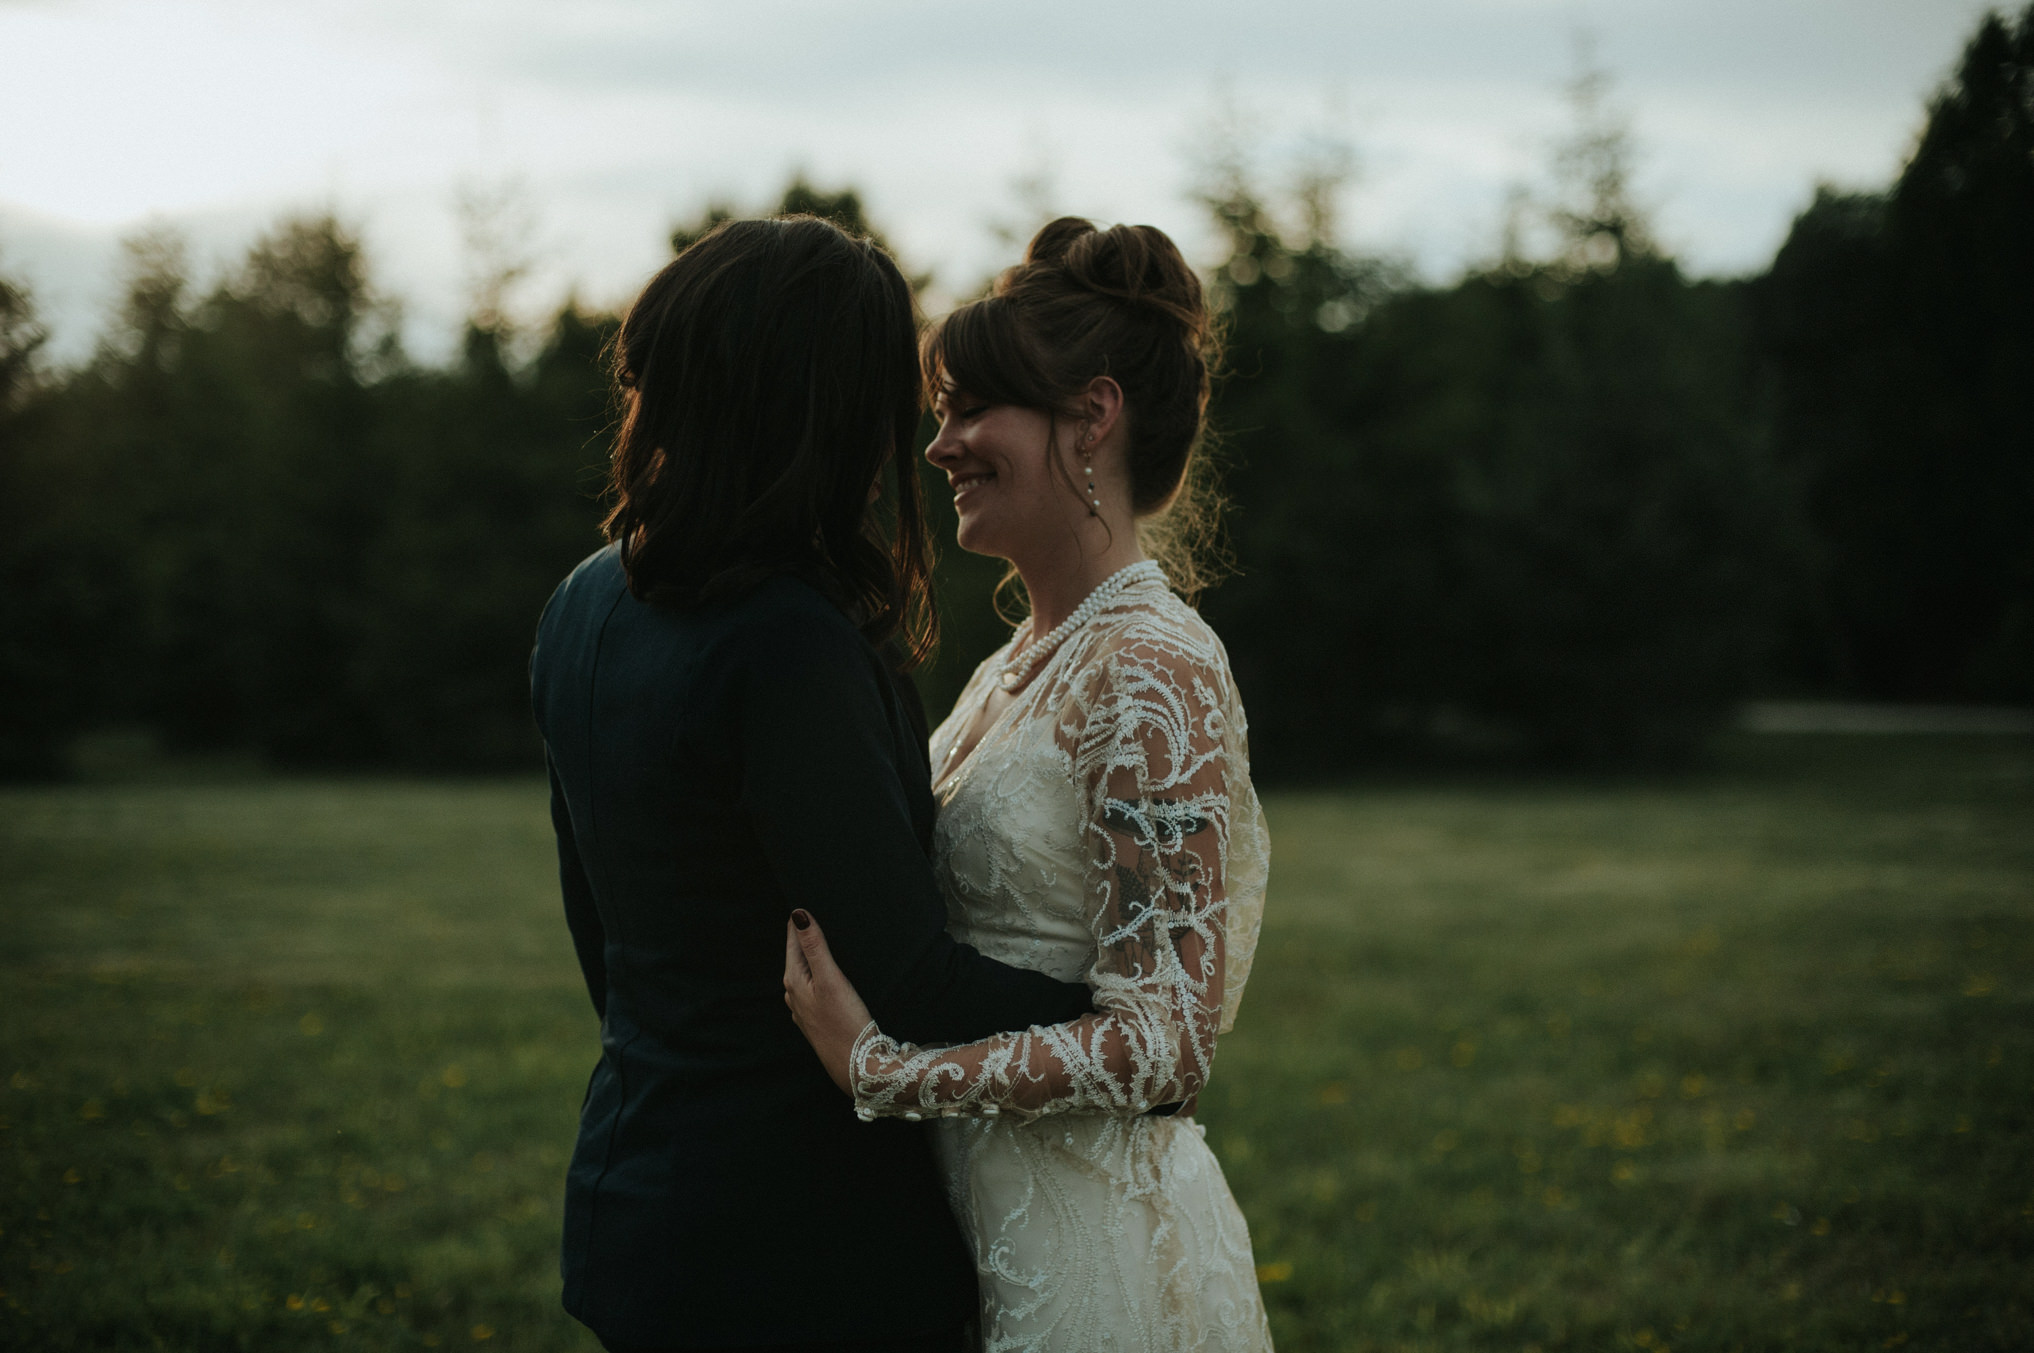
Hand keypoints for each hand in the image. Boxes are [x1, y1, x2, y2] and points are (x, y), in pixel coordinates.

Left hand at [783, 909, 873, 1096]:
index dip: (799, 919)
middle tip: (812, 910)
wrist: (856, 1067)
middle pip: (797, 955)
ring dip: (812, 954)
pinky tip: (830, 973)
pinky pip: (814, 987)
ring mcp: (804, 1008)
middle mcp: (794, 994)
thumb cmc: (845, 1023)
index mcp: (794, 980)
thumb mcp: (831, 980)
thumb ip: (815, 946)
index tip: (801, 897)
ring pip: (805, 972)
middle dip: (803, 934)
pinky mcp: (818, 1018)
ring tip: (821, 935)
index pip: (793, 939)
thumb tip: (798, 914)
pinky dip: (820, 973)